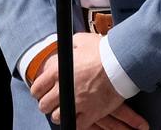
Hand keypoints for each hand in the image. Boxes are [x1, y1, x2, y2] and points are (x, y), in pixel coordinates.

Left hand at [31, 33, 147, 128]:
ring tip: (68, 108)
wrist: (124, 62)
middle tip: (57, 100)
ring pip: (57, 117)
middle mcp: (63, 89)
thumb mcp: (83, 40)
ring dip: (61, 113)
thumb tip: (66, 47)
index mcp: (58, 72)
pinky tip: (79, 116)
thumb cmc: (104, 50)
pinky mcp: (90, 113)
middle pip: (44, 105)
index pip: (37, 88)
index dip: (40, 90)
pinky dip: (76, 122)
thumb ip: (70, 46)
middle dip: (49, 103)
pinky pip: (75, 125)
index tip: (45, 90)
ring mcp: (77, 103)